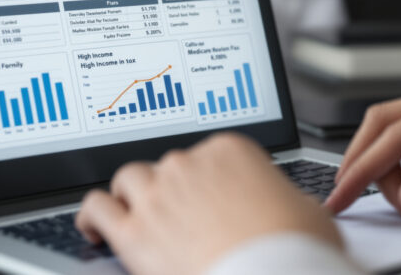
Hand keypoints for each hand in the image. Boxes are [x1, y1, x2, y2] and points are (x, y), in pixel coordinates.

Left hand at [76, 133, 340, 274]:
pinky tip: (94, 228)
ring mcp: (157, 196)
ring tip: (134, 212)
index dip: (211, 179)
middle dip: (174, 190)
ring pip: (128, 179)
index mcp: (230, 150)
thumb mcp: (308, 211)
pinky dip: (92, 215)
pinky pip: (97, 208)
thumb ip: (285, 197)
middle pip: (169, 167)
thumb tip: (286, 204)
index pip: (211, 154)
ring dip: (131, 194)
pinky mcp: (133, 233)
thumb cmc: (292, 249)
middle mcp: (189, 165)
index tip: (213, 196)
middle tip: (183, 215)